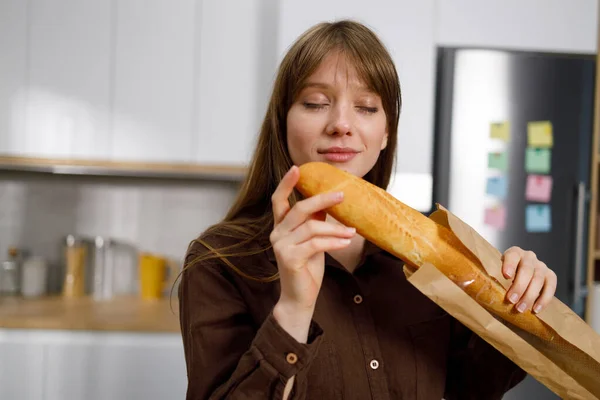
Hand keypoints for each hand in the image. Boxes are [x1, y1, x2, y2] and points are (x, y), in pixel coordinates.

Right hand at [270, 166, 354, 339]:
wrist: (299, 298)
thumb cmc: (306, 268)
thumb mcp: (312, 241)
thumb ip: (315, 221)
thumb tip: (327, 200)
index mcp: (280, 227)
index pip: (278, 200)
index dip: (286, 183)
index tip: (297, 167)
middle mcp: (277, 234)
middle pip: (299, 209)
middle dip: (321, 199)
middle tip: (342, 195)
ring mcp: (281, 246)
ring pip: (311, 227)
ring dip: (335, 228)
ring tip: (352, 231)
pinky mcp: (289, 259)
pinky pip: (315, 244)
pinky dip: (333, 241)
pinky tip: (346, 241)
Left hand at [501, 246, 556, 313]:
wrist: (520, 274)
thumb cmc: (505, 276)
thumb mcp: (497, 272)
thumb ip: (495, 279)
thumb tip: (488, 293)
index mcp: (514, 253)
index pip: (512, 255)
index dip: (509, 265)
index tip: (506, 276)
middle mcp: (529, 257)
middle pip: (526, 270)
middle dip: (519, 286)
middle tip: (511, 300)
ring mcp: (541, 266)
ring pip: (538, 280)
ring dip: (529, 296)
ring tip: (521, 308)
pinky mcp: (550, 276)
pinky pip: (550, 287)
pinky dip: (544, 299)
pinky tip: (536, 309)